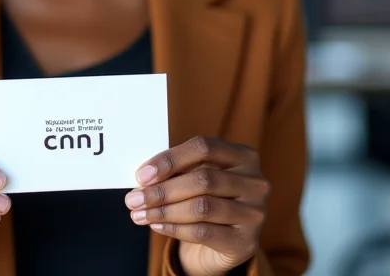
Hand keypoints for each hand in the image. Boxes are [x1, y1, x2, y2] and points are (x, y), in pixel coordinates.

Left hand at [125, 136, 269, 275]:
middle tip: (133, 199)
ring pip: (202, 207)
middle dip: (162, 190)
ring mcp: (255, 213)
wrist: (229, 240)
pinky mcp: (246, 242)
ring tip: (140, 214)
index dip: (170, 159)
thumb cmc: (209, 197)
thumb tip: (144, 176)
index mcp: (244, 155)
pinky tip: (157, 226)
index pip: (204, 147)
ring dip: (164, 211)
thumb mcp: (199, 176)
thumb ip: (179, 170)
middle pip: (203, 179)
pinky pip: (203, 232)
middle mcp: (255, 182)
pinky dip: (175, 228)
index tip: (142, 174)